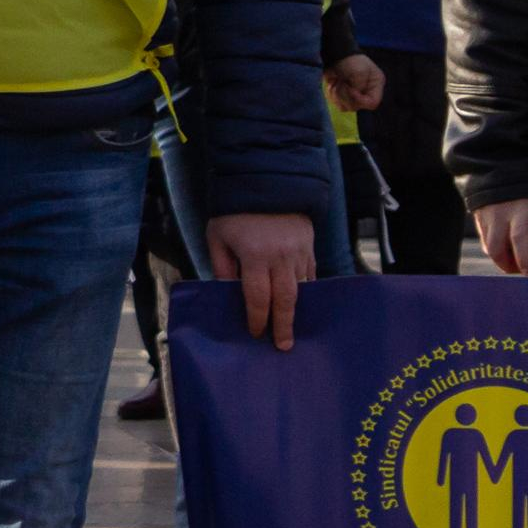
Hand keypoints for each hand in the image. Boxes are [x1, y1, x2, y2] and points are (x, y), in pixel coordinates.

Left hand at [203, 211, 315, 350]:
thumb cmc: (234, 212)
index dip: (257, 318)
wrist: (266, 181)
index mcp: (254, 255)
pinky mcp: (309, 246)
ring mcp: (299, 252)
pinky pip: (310, 275)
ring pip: (301, 289)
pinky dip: (306, 291)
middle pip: (285, 299)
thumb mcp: (218, 237)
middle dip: (284, 325)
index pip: (258, 297)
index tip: (256, 333)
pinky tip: (302, 304)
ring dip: (297, 310)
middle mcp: (280, 256)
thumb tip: (227, 294)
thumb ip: (222, 267)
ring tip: (293, 330)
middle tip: (284, 346)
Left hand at [326, 54, 385, 112]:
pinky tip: (332, 84)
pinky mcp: (343, 95)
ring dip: (337, 95)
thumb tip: (353, 97)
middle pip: (356, 106)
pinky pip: (337, 104)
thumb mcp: (358, 71)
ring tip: (337, 82)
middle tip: (342, 82)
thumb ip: (359, 87)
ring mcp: (354, 94)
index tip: (350, 89)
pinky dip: (332, 95)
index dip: (359, 100)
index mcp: (375, 85)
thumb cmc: (350, 60)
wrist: (335, 53)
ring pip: (345, 107)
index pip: (372, 103)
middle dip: (345, 95)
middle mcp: (366, 92)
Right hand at [475, 195, 527, 277]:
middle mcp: (499, 215)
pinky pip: (483, 237)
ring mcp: (486, 215)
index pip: (519, 241)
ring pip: (488, 246)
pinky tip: (505, 243)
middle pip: (497, 250)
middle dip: (508, 266)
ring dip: (501, 258)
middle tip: (521, 270)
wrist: (502, 162)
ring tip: (515, 257)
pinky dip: (494, 246)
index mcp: (519, 211)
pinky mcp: (478, 215)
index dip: (525, 260)